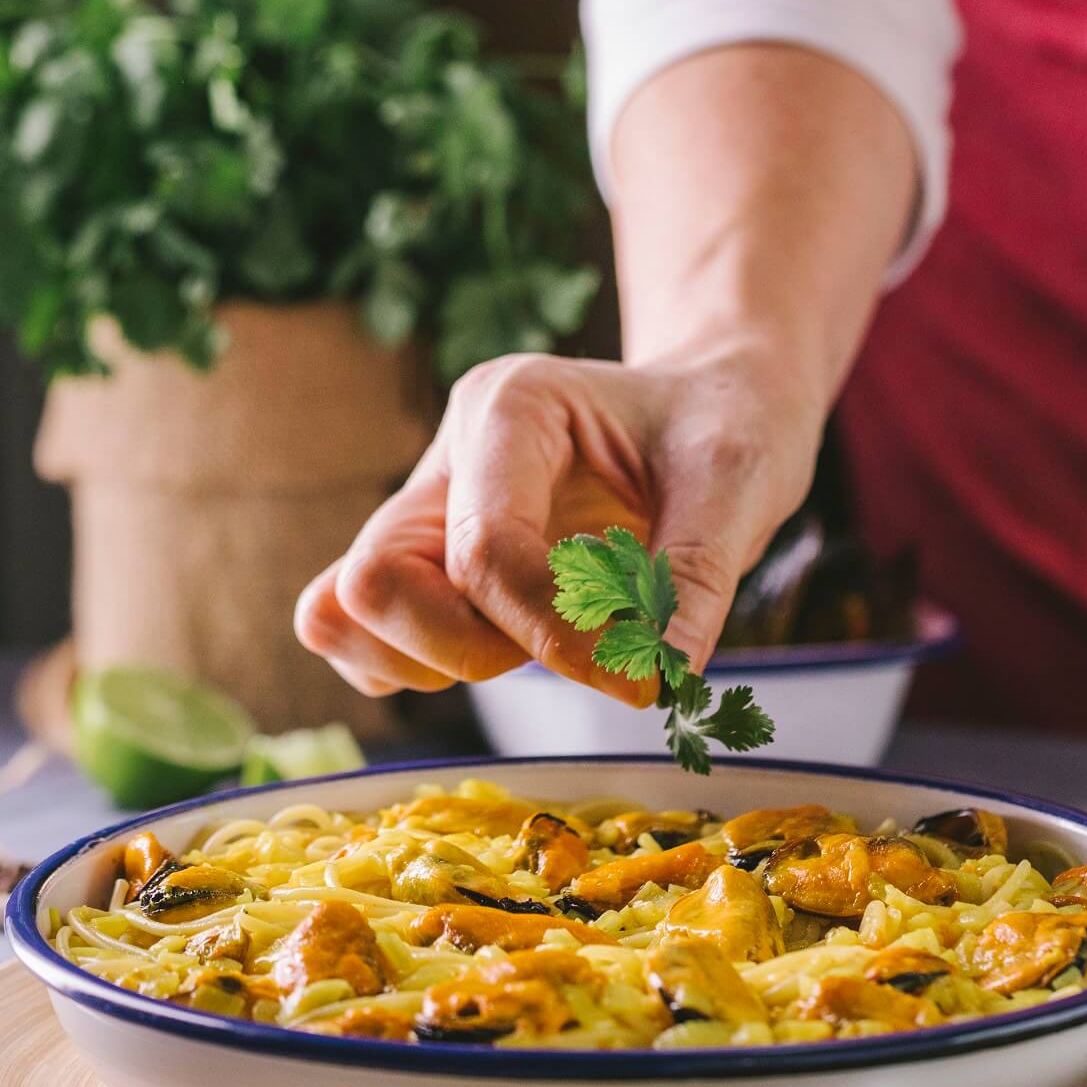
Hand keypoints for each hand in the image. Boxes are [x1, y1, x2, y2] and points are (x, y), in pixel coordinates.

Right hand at [295, 344, 824, 697]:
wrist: (717, 404)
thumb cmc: (725, 422)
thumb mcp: (738, 478)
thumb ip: (695, 576)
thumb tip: (653, 683)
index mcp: (512, 406)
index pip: (485, 549)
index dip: (558, 634)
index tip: (644, 674)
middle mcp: (450, 454)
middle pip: (376, 579)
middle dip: (469, 648)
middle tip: (572, 646)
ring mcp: (427, 509)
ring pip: (348, 611)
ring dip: (436, 661)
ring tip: (540, 641)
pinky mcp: (427, 562)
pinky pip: (363, 635)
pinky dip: (420, 669)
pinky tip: (515, 648)